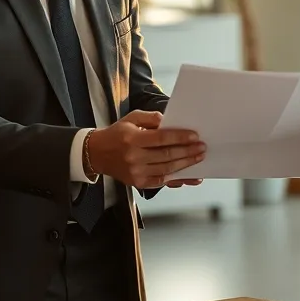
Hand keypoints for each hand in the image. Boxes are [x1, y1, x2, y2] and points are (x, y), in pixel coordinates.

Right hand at [86, 110, 205, 187]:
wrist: (97, 153)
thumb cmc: (117, 133)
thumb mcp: (131, 118)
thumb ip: (151, 118)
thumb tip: (170, 122)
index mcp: (132, 138)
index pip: (161, 138)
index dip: (180, 137)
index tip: (195, 136)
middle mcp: (133, 157)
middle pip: (167, 155)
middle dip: (187, 152)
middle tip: (202, 148)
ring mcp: (136, 172)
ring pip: (167, 169)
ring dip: (186, 165)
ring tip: (199, 158)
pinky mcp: (138, 183)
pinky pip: (162, 181)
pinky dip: (177, 178)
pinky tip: (190, 175)